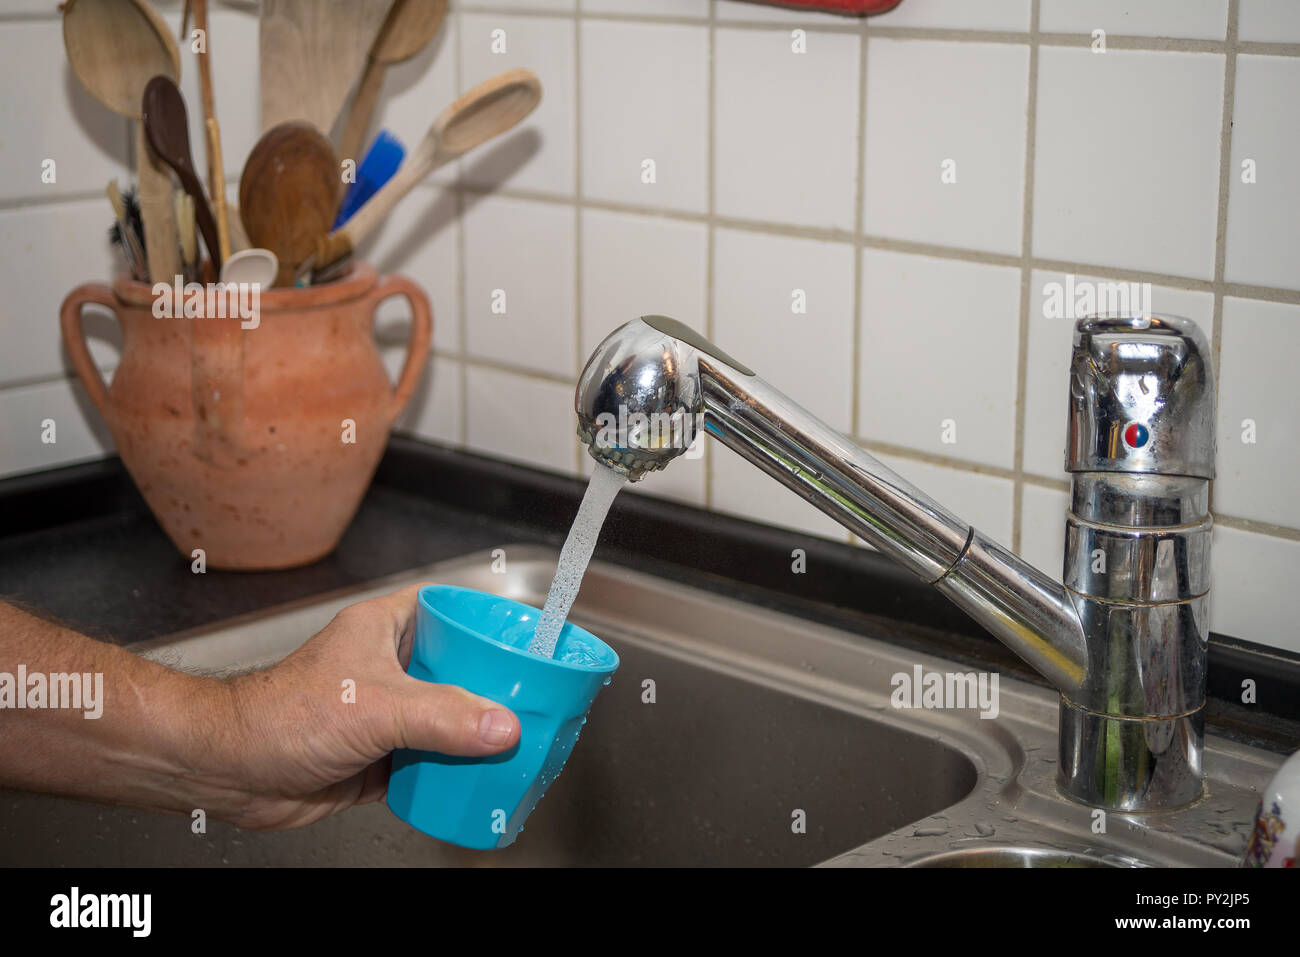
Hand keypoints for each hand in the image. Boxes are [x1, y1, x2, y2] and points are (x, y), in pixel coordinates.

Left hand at [201, 583, 519, 829]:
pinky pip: (430, 762)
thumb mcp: (377, 707)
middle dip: (494, 692)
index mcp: (388, 628)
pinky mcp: (379, 756)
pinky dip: (452, 773)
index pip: (455, 611)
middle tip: (532, 705)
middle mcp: (389, 666)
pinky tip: (476, 781)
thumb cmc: (281, 715)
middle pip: (461, 671)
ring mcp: (385, 712)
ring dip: (475, 737)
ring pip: (448, 720)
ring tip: (515, 746)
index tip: (529, 644)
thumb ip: (444, 716)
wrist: (232, 772)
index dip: (493, 624)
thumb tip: (501, 727)